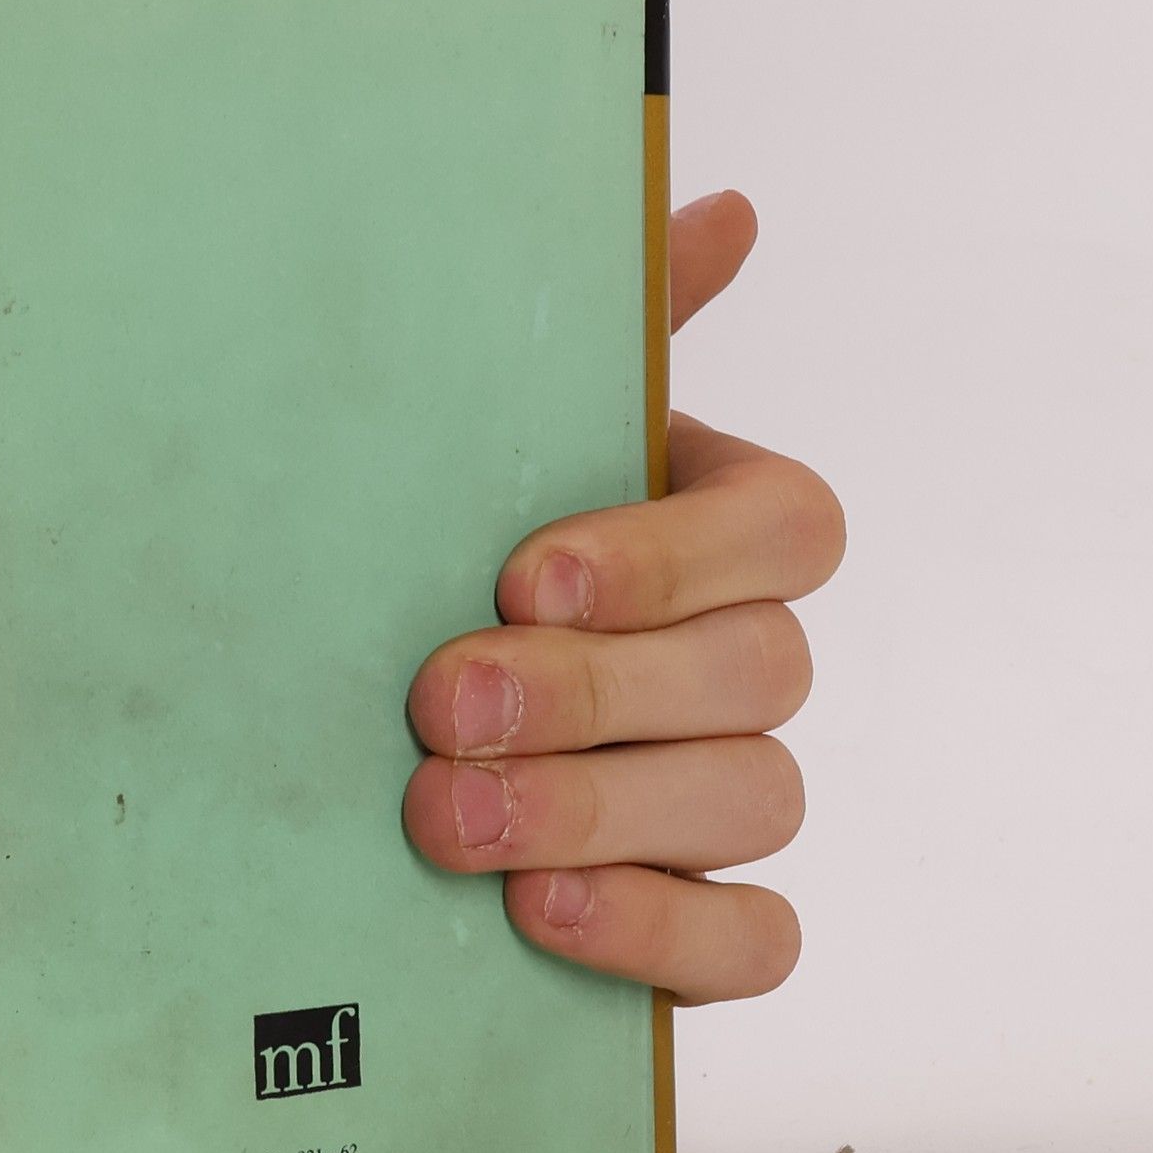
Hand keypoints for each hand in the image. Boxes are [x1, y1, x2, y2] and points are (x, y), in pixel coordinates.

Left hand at [401, 192, 843, 1003]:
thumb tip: (724, 210)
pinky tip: (539, 910)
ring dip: (598, 810)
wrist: (366, 726)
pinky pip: (753, 943)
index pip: (786, 530)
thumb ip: (613, 337)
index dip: (670, 557)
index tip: (522, 574)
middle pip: (761, 674)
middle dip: (596, 694)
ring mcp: (730, 795)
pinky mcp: (704, 918)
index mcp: (714, 537)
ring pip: (755, 802)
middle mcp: (746, 664)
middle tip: (442, 702)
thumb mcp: (494, 444)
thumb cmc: (441, 562)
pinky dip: (660, 932)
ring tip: (448, 816)